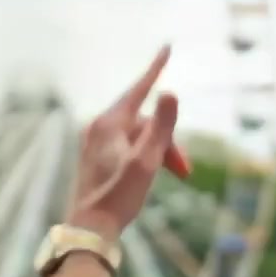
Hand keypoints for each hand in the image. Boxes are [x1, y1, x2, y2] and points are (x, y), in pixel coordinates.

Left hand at [67, 46, 190, 236]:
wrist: (90, 229)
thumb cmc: (118, 197)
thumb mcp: (146, 161)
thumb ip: (160, 127)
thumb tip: (170, 91)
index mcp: (108, 124)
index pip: (138, 89)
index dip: (155, 69)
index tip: (168, 47)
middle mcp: (98, 127)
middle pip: (144, 120)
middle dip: (168, 139)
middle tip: (185, 171)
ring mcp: (95, 142)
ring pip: (138, 135)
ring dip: (160, 150)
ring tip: (175, 176)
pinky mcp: (96, 156)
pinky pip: (128, 144)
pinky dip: (146, 155)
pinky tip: (151, 174)